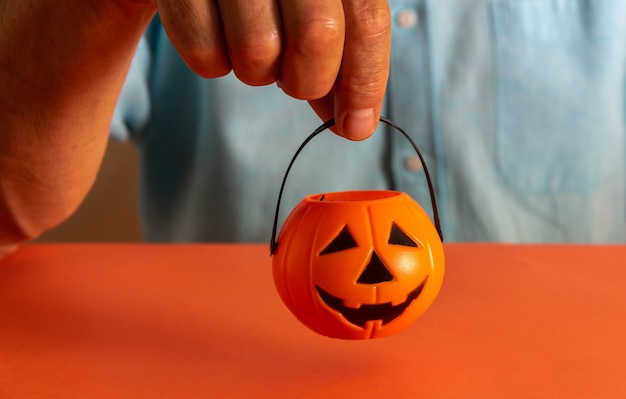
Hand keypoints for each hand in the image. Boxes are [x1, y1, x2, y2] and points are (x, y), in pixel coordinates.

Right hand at [155, 0, 390, 139]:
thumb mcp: (312, 1)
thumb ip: (336, 51)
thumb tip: (353, 120)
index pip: (366, 20)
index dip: (365, 82)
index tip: (355, 126)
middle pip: (318, 38)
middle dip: (307, 80)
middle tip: (292, 78)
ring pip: (258, 51)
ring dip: (257, 70)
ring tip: (250, 45)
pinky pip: (204, 51)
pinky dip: (212, 61)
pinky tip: (216, 38)